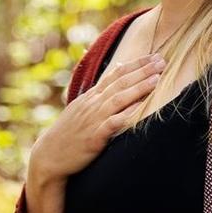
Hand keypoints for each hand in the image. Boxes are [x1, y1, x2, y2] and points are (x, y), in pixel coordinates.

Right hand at [29, 51, 164, 182]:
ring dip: (138, 88)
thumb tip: (114, 72)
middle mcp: (93, 104)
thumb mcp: (81, 108)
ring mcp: (93, 119)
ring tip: (156, 79)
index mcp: (91, 96)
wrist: (50, 155)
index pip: (116, 74)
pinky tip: (139, 108)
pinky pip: (113, 123)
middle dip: (142, 71)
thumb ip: (98, 92)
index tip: (153, 56)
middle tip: (161, 61)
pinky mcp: (94, 137)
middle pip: (120, 83)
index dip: (135, 64)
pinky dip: (126, 114)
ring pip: (119, 99)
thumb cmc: (68, 133)